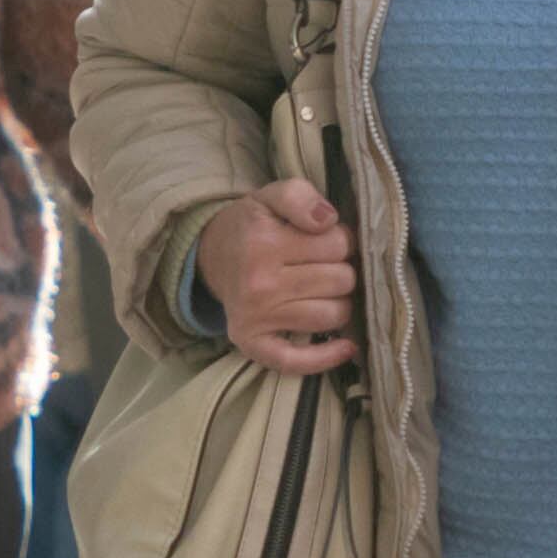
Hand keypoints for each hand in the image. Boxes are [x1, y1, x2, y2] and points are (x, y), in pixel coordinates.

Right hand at [196, 179, 358, 374]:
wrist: (210, 255)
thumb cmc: (251, 227)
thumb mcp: (270, 196)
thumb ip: (300, 196)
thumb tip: (328, 220)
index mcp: (264, 243)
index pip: (339, 243)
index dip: (340, 238)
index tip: (324, 239)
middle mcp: (259, 284)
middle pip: (342, 280)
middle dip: (340, 268)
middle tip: (321, 264)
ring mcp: (257, 318)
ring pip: (334, 314)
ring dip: (338, 302)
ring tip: (321, 290)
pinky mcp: (253, 344)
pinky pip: (297, 361)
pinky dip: (326, 357)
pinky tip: (346, 347)